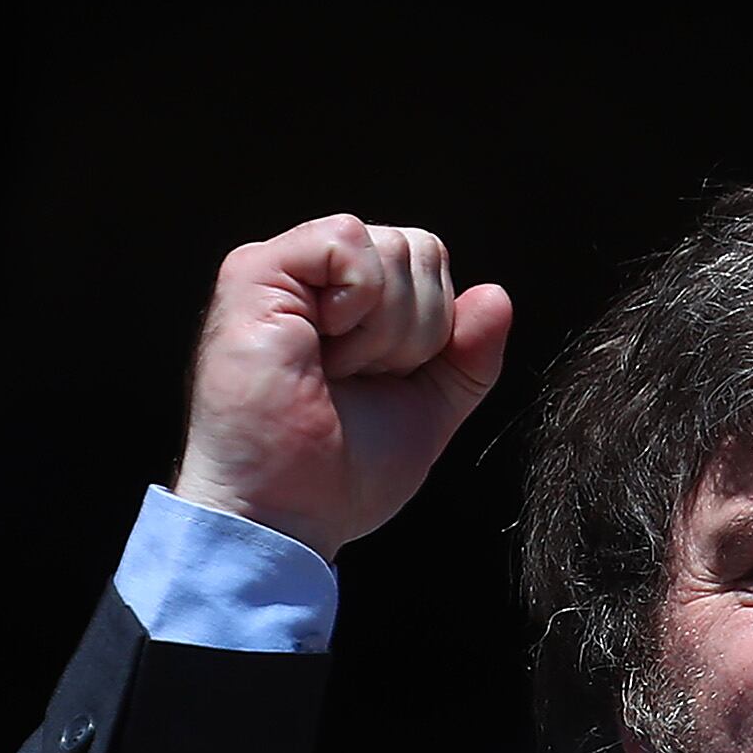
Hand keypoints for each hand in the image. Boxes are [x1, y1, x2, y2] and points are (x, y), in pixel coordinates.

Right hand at [170, 216, 513, 561]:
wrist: (286, 513)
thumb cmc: (342, 475)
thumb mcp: (428, 411)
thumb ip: (468, 358)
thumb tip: (498, 296)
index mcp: (350, 304)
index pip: (428, 266)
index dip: (434, 329)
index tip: (386, 382)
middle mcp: (315, 280)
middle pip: (417, 248)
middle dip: (415, 330)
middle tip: (359, 380)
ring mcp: (282, 270)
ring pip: (390, 246)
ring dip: (384, 329)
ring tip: (334, 371)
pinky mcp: (253, 271)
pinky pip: (348, 239)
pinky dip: (358, 302)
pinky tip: (321, 348)